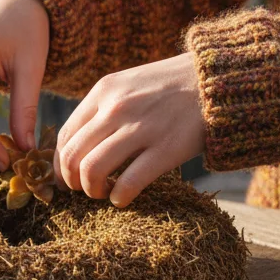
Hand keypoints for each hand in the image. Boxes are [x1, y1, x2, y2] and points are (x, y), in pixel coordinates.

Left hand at [55, 53, 204, 207]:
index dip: (60, 163)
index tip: (68, 177)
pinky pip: (128, 183)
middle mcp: (116, 108)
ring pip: (91, 170)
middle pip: (72, 155)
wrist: (218, 80)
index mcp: (104, 91)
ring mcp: (140, 128)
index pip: (64, 135)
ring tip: (103, 194)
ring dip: (91, 191)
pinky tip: (123, 199)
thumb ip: (104, 107)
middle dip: (72, 181)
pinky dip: (119, 198)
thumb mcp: (130, 83)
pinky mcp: (165, 149)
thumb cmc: (173, 86)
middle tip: (83, 190)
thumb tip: (80, 143)